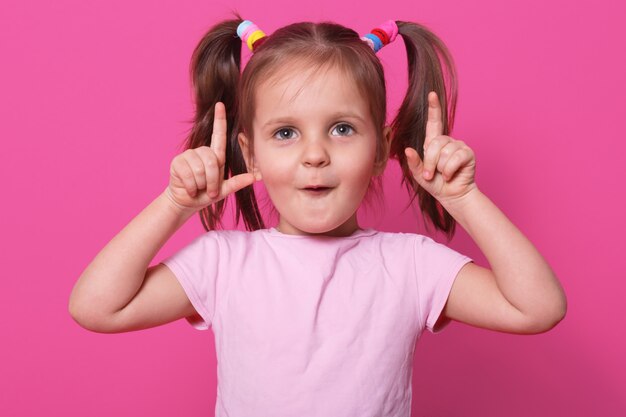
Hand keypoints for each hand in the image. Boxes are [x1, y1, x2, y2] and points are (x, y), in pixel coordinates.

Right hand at [165, 102, 257, 213]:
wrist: (186, 202)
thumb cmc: (206, 194)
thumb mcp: (223, 189)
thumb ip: (237, 183)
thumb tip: (254, 177)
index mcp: (215, 156)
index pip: (218, 135)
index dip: (219, 120)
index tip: (220, 105)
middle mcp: (201, 152)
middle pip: (212, 161)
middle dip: (212, 180)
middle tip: (209, 190)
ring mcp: (188, 155)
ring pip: (200, 169)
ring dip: (201, 184)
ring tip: (198, 188)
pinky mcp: (177, 162)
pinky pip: (188, 174)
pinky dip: (192, 186)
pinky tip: (190, 189)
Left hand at [404, 91, 477, 206]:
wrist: (451, 195)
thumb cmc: (435, 184)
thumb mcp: (419, 175)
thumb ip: (413, 163)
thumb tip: (407, 150)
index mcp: (434, 143)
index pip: (434, 122)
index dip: (434, 108)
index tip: (431, 94)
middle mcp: (447, 141)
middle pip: (435, 143)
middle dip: (430, 162)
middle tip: (430, 174)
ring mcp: (459, 146)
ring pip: (445, 152)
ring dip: (440, 168)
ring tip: (443, 175)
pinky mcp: (468, 154)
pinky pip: (456, 158)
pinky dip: (450, 170)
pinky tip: (451, 175)